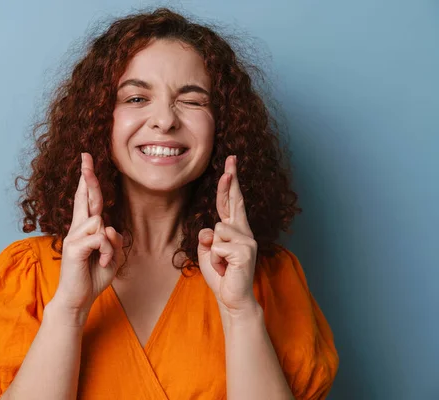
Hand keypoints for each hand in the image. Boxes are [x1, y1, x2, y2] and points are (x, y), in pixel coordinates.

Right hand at [52, 153, 123, 323]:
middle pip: (86, 197)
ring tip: (103, 260)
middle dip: (88, 176)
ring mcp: (73, 237)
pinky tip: (100, 263)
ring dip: (109, 245)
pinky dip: (106, 252)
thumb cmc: (93, 276)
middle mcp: (77, 229)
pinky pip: (99, 238)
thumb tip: (108, 227)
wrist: (78, 299)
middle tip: (86, 155)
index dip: (88, 180)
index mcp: (86, 229)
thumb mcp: (112, 256)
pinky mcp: (73, 247)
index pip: (88, 200)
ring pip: (100, 223)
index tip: (86, 161)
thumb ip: (113, 239)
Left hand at [197, 155, 259, 314]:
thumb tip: (210, 230)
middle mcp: (244, 231)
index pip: (231, 202)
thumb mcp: (208, 253)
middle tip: (231, 157)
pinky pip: (218, 246)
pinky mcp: (246, 251)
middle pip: (235, 200)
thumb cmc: (221, 275)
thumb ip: (207, 238)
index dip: (229, 184)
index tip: (230, 165)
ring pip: (216, 230)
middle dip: (231, 179)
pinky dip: (216, 260)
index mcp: (235, 230)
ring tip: (222, 264)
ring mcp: (247, 240)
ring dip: (213, 251)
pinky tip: (226, 269)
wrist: (233, 298)